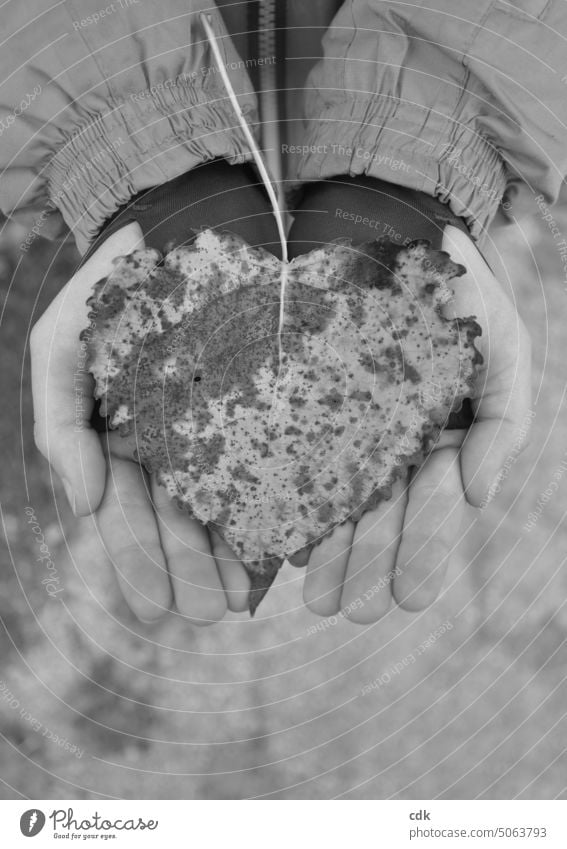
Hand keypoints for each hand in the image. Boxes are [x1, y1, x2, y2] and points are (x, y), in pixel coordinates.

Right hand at [30, 224, 250, 623]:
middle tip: (210, 611)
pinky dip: (262, 506)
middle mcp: (158, 442)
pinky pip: (257, 466)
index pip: (119, 509)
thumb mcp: (60, 344)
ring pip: (211, 503)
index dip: (136, 556)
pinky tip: (277, 546)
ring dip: (222, 554)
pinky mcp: (250, 411)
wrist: (179, 227)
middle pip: (168, 518)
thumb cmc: (114, 285)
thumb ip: (58, 424)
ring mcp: (205, 428)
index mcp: (112, 435)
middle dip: (185, 568)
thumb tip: (80, 504)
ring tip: (241, 597)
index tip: (158, 602)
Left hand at [291, 226, 531, 622]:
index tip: (410, 598)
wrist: (399, 237)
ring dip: (328, 550)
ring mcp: (346, 428)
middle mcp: (392, 446)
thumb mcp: (503, 348)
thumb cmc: (461, 294)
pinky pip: (296, 456)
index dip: (425, 551)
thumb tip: (478, 496)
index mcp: (441, 441)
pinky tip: (282, 537)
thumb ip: (503, 422)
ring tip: (315, 597)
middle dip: (369, 564)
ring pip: (337, 497)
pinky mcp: (306, 407)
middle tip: (352, 611)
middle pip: (381, 514)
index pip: (435, 506)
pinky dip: (292, 497)